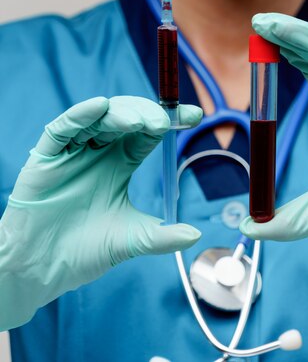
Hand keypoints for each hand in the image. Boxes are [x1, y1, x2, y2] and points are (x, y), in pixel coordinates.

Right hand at [0, 96, 201, 329]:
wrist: (41, 270)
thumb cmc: (83, 252)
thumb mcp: (131, 239)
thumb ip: (162, 236)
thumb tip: (197, 234)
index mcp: (120, 163)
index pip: (149, 134)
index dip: (171, 120)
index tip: (196, 115)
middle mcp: (99, 151)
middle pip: (127, 118)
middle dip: (148, 114)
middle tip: (164, 121)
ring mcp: (73, 151)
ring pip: (99, 118)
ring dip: (120, 113)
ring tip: (138, 122)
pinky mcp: (48, 156)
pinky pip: (63, 128)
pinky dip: (81, 114)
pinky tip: (99, 106)